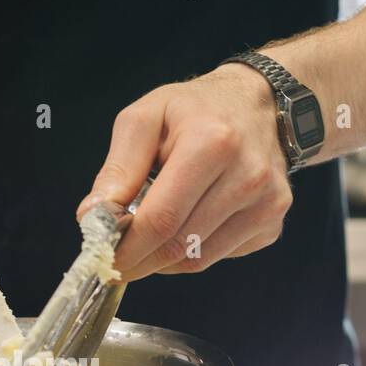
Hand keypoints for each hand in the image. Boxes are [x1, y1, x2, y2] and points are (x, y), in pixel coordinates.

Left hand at [78, 64, 292, 279]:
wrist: (259, 105)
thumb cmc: (196, 110)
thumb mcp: (146, 118)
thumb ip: (118, 168)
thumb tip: (93, 216)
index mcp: (213, 143)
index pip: (162, 219)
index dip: (128, 249)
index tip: (105, 260)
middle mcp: (247, 176)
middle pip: (178, 246)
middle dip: (140, 260)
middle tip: (119, 259)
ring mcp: (266, 204)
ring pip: (197, 260)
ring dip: (164, 259)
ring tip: (151, 234)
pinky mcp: (272, 224)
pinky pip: (219, 257)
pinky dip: (192, 252)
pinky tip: (188, 224)